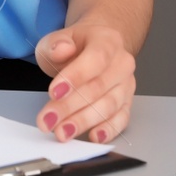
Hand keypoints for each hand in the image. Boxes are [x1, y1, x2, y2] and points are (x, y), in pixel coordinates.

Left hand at [34, 21, 135, 144]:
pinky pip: (121, 119)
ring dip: (84, 122)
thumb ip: (56, 44)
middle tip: (49, 120)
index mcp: (107, 41)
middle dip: (70, 107)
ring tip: (62, 132)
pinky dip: (108, 130)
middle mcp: (122, 63)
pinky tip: (94, 137)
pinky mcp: (127, 103)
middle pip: (98, 87)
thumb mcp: (58, 38)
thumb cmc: (76, 45)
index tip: (54, 92)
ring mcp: (126, 84)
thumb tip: (62, 49)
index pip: (95, 59)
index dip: (75, 77)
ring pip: (108, 106)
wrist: (97, 46)